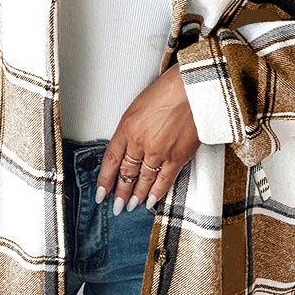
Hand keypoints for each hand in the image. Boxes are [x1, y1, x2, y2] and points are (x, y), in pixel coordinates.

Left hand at [96, 63, 199, 213]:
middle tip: (116, 205)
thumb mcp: (138, 106)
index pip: (110, 159)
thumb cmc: (169, 90)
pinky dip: (157, 192)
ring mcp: (159, 151)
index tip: (100, 191)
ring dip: (136, 195)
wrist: (194, 88)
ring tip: (131, 206)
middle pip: (126, 173)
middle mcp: (140, 141)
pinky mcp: (178, 156)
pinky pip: (164, 179)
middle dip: (120, 192)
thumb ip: (131, 129)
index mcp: (127, 127)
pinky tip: (151, 200)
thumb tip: (127, 147)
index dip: (104, 179)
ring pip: (143, 179)